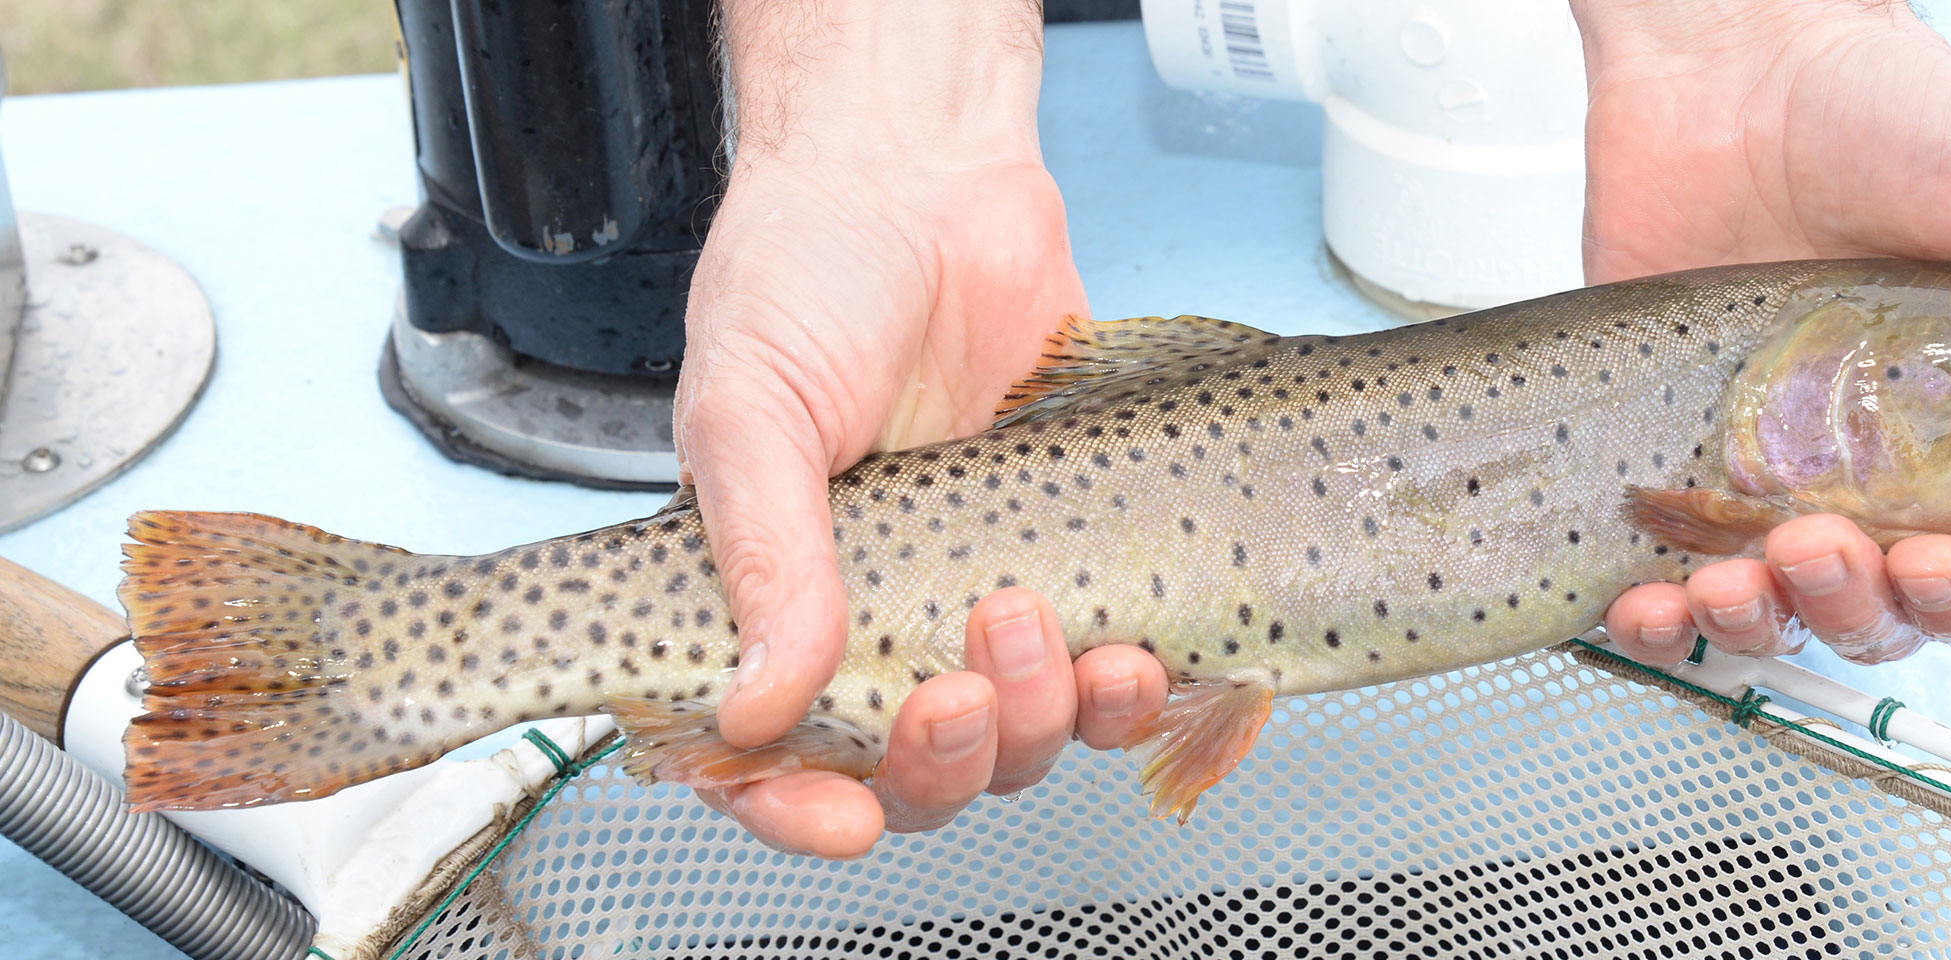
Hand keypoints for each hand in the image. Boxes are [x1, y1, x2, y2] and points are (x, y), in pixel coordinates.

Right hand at [677, 0, 1165, 856]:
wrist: (926, 176)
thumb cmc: (808, 273)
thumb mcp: (748, 404)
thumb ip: (760, 553)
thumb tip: (759, 701)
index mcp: (775, 605)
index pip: (775, 761)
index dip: (804, 810)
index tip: (846, 812)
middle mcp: (883, 618)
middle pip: (922, 771)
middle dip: (954, 757)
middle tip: (965, 682)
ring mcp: (987, 595)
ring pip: (1032, 737)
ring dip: (1053, 721)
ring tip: (1061, 635)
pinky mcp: (1087, 559)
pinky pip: (1124, 672)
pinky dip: (1149, 693)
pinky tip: (1155, 662)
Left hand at [1572, 0, 1950, 663]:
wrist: (1736, 58)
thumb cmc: (1893, 113)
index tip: (1937, 563)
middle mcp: (1867, 463)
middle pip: (1877, 611)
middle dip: (1855, 609)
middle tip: (1822, 545)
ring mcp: (1761, 462)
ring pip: (1772, 610)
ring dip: (1758, 624)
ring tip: (1734, 576)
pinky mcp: (1668, 449)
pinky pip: (1660, 568)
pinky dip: (1653, 614)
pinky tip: (1646, 604)